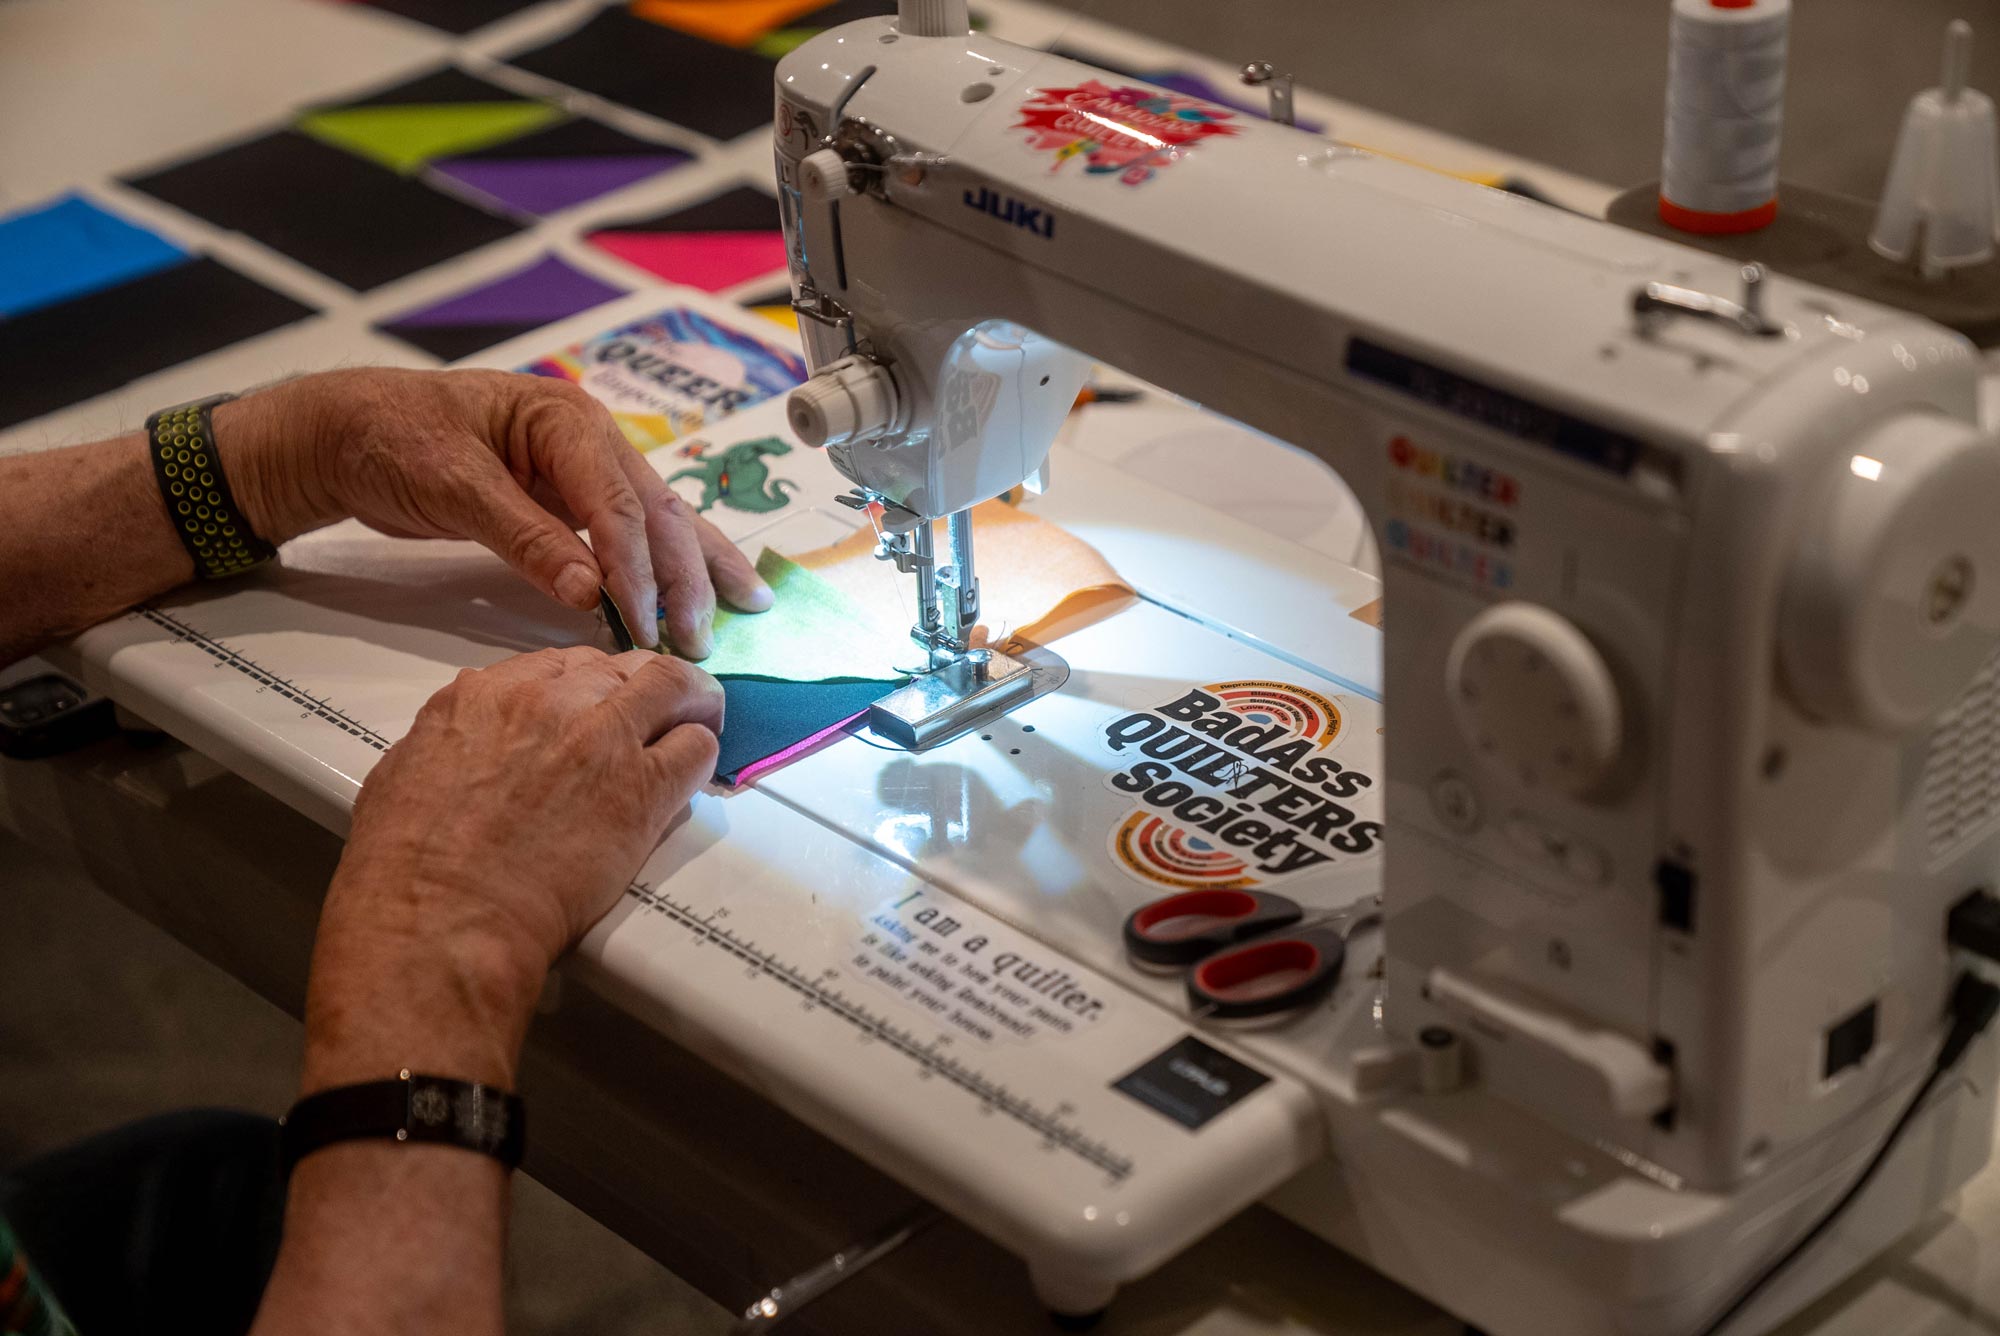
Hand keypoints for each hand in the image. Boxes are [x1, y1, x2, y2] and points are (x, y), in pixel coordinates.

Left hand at [217, 368, 771, 655]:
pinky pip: (632, 532)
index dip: (634, 567)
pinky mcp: (573, 498)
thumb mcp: (453, 486)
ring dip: (698, 568)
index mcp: (563, 419)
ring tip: (746, 606)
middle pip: (657, 511)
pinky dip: (667, 565)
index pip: (617, 502)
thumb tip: (587, 591)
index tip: (642, 624)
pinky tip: (701, 589)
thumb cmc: (390, 438)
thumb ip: (525, 538)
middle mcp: (589, 438)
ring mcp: (586, 467)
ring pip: (661, 519)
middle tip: (700, 639)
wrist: (344, 432)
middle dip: (685, 576)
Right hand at [302, 647, 722, 1088]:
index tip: (600, 705)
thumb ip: (449, 739)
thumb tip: (473, 742)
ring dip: (690, 701)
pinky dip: (701, 753)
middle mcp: (547, 700)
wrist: (441, 916)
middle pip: (620, 665)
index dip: (590, 685)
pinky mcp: (641, 788)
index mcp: (484, 694)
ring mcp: (599, 738)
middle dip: (642, 685)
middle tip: (659, 710)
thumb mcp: (407, 771)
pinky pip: (695, 748)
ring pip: (672, 685)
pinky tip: (695, 771)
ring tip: (699, 721)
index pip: (562, 663)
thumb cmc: (407, 866)